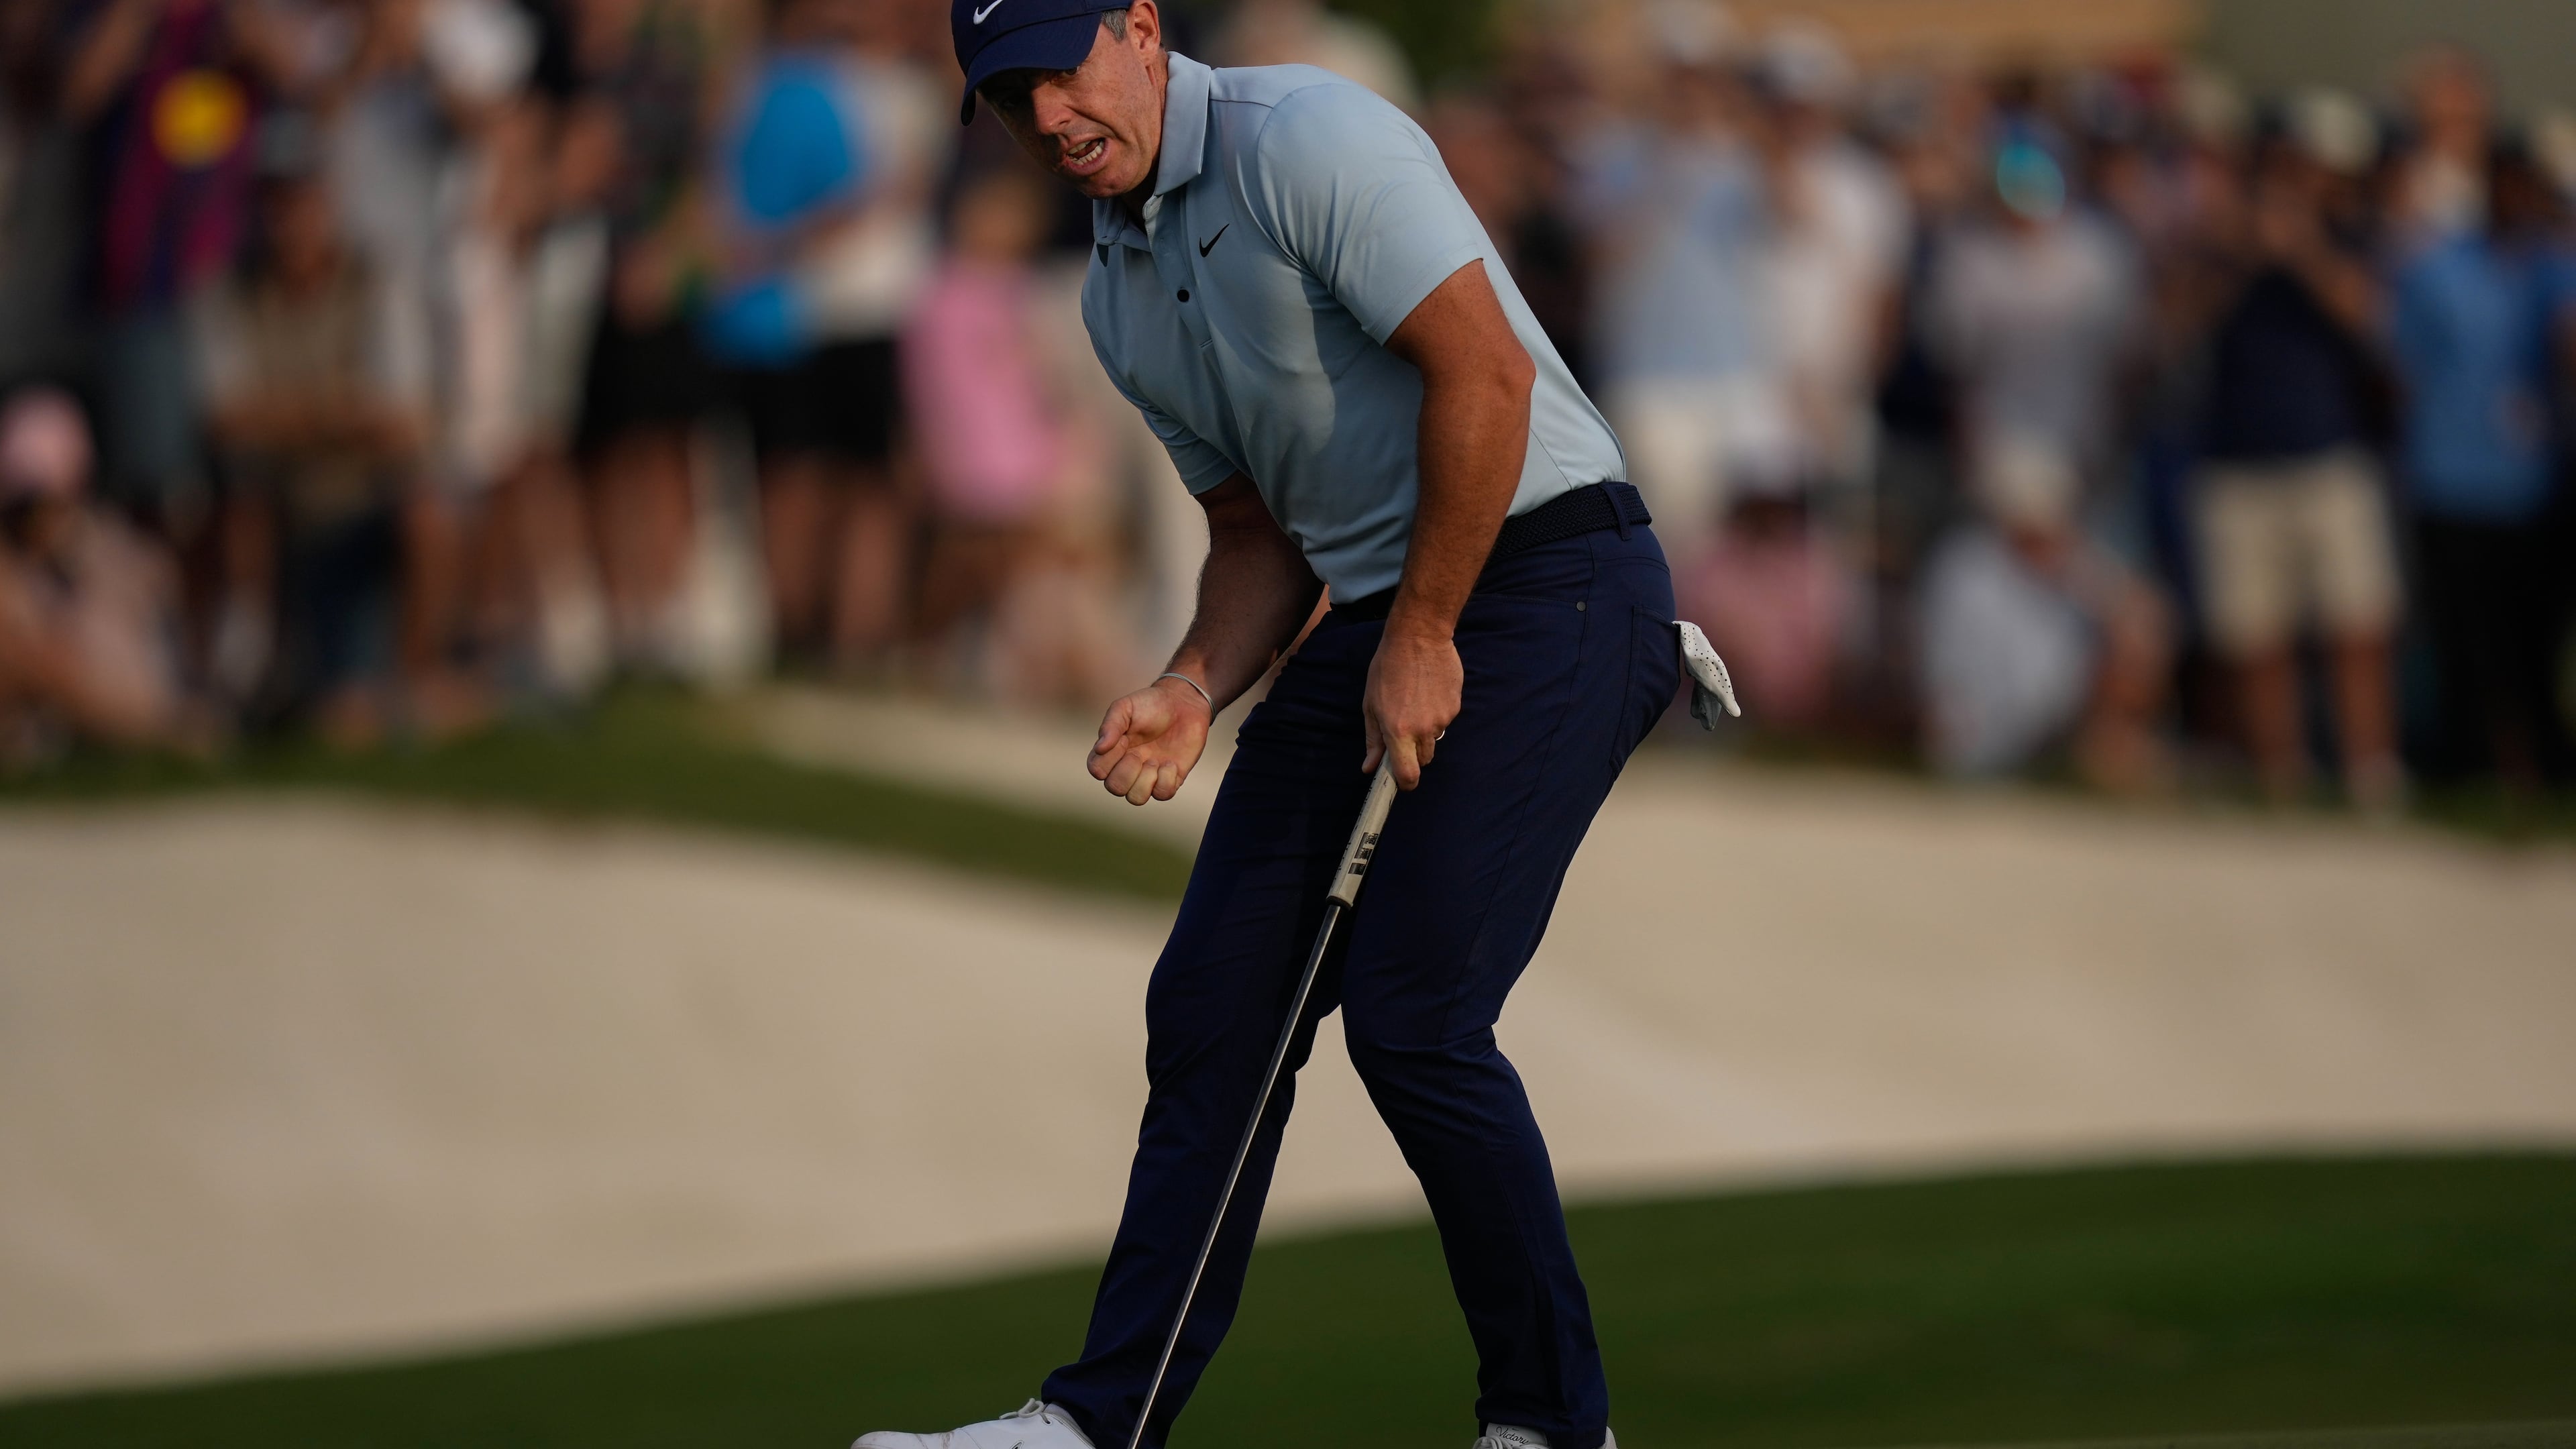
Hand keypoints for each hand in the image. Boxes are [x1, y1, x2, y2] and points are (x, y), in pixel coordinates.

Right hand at [1090, 676, 1212, 804]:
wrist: (1184, 703)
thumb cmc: (1151, 704)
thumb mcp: (1126, 707)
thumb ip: (1110, 725)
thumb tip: (1099, 748)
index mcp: (1112, 751)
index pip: (1097, 770)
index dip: (1108, 759)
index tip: (1124, 740)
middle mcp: (1128, 767)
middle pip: (1115, 788)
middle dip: (1127, 772)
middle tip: (1139, 753)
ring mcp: (1149, 775)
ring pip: (1136, 798)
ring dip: (1145, 780)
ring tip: (1154, 761)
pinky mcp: (1171, 779)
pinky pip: (1162, 795)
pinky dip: (1166, 780)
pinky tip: (1170, 763)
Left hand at [1363, 624, 1460, 789]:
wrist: (1419, 637)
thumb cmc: (1387, 668)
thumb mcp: (1371, 704)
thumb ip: (1373, 739)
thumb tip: (1370, 768)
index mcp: (1398, 731)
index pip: (1408, 774)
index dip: (1406, 784)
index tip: (1402, 782)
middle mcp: (1423, 729)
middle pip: (1423, 759)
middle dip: (1413, 753)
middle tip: (1403, 729)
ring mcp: (1443, 718)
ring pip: (1434, 739)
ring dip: (1425, 731)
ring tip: (1416, 703)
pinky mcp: (1456, 706)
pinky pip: (1445, 720)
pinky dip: (1437, 713)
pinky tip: (1428, 692)